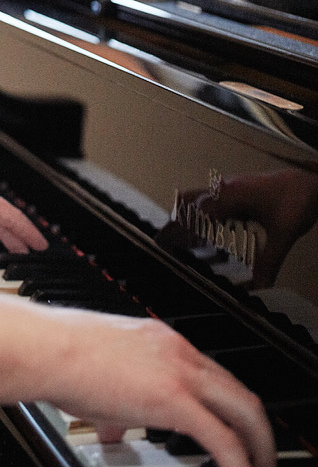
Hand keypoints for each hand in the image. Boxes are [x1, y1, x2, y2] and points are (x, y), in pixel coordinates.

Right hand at [36, 309, 275, 466]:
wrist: (51, 348)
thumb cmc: (62, 356)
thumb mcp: (97, 377)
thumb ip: (113, 404)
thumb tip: (111, 429)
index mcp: (161, 340)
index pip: (210, 372)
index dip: (224, 402)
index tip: (228, 423)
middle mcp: (178, 351)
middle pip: (237, 389)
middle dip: (256, 425)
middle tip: (261, 452)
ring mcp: (180, 373)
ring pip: (243, 409)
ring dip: (259, 444)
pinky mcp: (176, 400)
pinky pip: (225, 440)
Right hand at [159, 168, 317, 286]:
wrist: (312, 179)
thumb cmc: (297, 196)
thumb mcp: (283, 234)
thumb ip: (268, 262)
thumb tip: (259, 287)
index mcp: (230, 196)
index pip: (195, 215)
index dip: (178, 230)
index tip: (163, 242)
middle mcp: (226, 189)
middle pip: (189, 203)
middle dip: (177, 224)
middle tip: (166, 242)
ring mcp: (232, 188)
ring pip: (199, 200)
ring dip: (191, 220)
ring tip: (188, 243)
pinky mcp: (240, 191)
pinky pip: (214, 203)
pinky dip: (207, 219)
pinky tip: (216, 237)